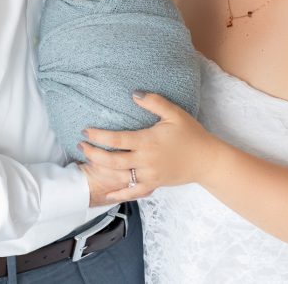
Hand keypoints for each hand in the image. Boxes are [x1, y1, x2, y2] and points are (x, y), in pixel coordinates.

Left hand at [80, 92, 219, 202]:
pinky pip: (133, 192)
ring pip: (119, 176)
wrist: (207, 160)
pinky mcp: (155, 184)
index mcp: (148, 141)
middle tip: (80, 145)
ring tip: (88, 161)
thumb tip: (134, 93)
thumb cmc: (191, 134)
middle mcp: (146, 160)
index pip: (117, 140)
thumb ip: (154, 102)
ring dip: (101, 170)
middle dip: (93, 153)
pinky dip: (119, 194)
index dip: (99, 136)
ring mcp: (150, 175)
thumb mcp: (174, 113)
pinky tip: (107, 194)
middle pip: (112, 160)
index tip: (85, 131)